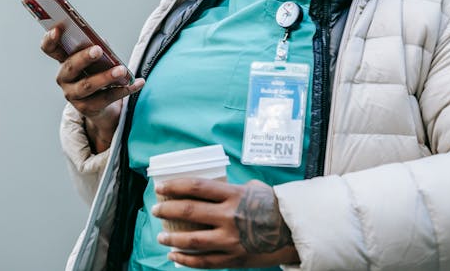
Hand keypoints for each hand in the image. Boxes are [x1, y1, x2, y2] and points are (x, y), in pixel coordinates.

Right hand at [42, 25, 143, 152]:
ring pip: (88, 86)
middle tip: (98, 50)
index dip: (50, 39)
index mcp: (64, 60)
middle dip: (84, 58)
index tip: (57, 29)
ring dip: (105, 77)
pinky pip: (107, 98)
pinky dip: (125, 89)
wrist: (101, 105)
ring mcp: (73, 95)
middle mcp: (64, 78)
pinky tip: (138, 82)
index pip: (49, 48)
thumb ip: (97, 48)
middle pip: (70, 66)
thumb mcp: (96, 59)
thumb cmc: (97, 73)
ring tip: (122, 70)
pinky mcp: (87, 108)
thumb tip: (103, 44)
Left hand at [152, 178, 298, 268]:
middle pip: (188, 212)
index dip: (174, 186)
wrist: (294, 231)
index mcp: (233, 195)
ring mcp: (230, 239)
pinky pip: (204, 262)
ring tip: (161, 237)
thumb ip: (230, 189)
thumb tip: (208, 189)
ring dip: (172, 239)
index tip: (160, 188)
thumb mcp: (252, 188)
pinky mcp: (233, 258)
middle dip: (167, 211)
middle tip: (155, 210)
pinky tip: (174, 256)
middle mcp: (229, 216)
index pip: (195, 187)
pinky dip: (185, 260)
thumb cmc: (272, 206)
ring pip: (192, 240)